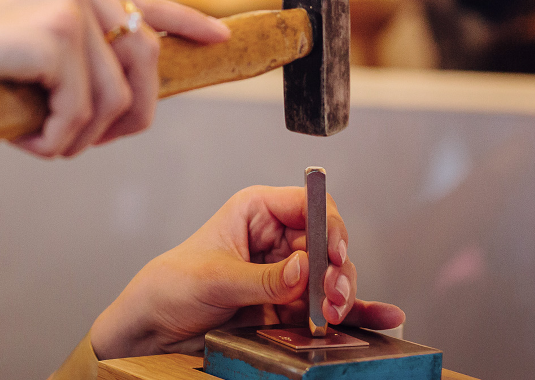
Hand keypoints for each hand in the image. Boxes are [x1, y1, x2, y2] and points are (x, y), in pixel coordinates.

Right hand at [0, 0, 228, 156]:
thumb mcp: (9, 41)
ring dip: (83, 135)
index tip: (214, 37)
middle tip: (76, 140)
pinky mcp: (51, 28)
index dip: (181, 20)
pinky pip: (90, 108)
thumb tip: (128, 72)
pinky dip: (61, 139)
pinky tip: (24, 137)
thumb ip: (65, 42)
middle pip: (142, 53)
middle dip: (125, 113)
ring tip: (37, 138)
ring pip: (120, 91)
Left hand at [89, 186, 405, 358]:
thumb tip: (303, 269)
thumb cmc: (171, 286)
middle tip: (329, 297)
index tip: (331, 255)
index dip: (327, 227)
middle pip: (328, 245)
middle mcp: (277, 238)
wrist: (154, 327)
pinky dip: (354, 315)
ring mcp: (286, 273)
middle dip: (335, 270)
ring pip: (332, 279)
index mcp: (256, 212)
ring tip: (331, 315)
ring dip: (341, 296)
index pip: (309, 205)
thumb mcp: (212, 279)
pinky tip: (380, 320)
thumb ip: (261, 278)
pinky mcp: (289, 305)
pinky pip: (327, 307)